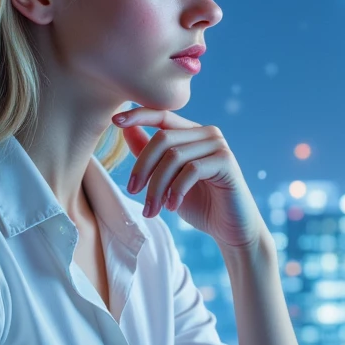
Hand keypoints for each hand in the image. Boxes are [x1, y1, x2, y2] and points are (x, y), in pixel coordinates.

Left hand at [111, 105, 267, 249]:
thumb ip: (149, 153)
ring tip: (152, 209)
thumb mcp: (166, 178)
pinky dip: (176, 190)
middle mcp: (206, 133)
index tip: (115, 121)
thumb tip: (125, 129)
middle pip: (162, 138)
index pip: (162, 115)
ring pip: (174, 156)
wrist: (230, 229)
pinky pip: (191, 170)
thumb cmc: (198, 202)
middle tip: (132, 191)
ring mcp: (218, 145)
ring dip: (157, 186)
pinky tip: (172, 206)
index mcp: (191, 132)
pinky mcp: (226, 162)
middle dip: (142, 167)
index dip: (138, 115)